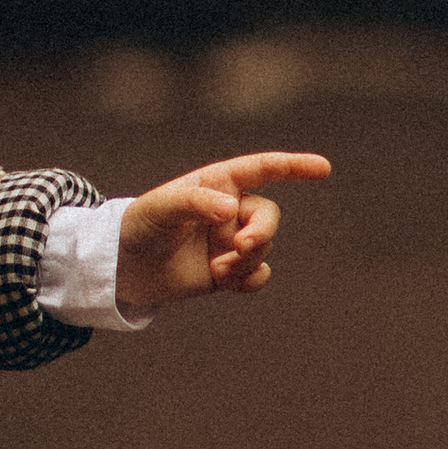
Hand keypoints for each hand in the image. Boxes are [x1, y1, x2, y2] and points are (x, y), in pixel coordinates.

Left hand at [117, 151, 330, 312]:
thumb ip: (193, 202)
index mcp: (217, 183)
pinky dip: (248, 280)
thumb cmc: (138, 226)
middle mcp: (230, 209)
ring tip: (216, 269)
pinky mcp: (229, 269)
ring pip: (262, 248)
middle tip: (242, 246)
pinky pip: (257, 274)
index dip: (293, 167)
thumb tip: (231, 207)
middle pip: (268, 216)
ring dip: (245, 261)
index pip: (261, 169)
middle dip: (262, 232)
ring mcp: (231, 240)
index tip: (323, 168)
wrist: (124, 268)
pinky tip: (224, 281)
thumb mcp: (158, 209)